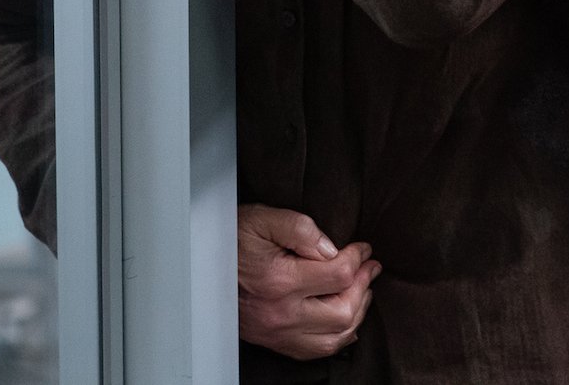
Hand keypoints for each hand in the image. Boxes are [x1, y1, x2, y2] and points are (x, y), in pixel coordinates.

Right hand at [238, 203, 379, 360]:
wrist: (199, 264)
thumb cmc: (230, 239)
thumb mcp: (262, 218)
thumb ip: (301, 229)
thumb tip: (332, 249)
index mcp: (279, 281)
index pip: (338, 275)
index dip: (358, 258)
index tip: (363, 249)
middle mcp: (279, 313)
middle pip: (343, 312)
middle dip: (363, 287)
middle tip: (369, 268)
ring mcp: (276, 332)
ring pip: (334, 337)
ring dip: (356, 314)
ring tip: (362, 290)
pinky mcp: (273, 341)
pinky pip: (315, 350)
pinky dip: (337, 336)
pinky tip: (343, 318)